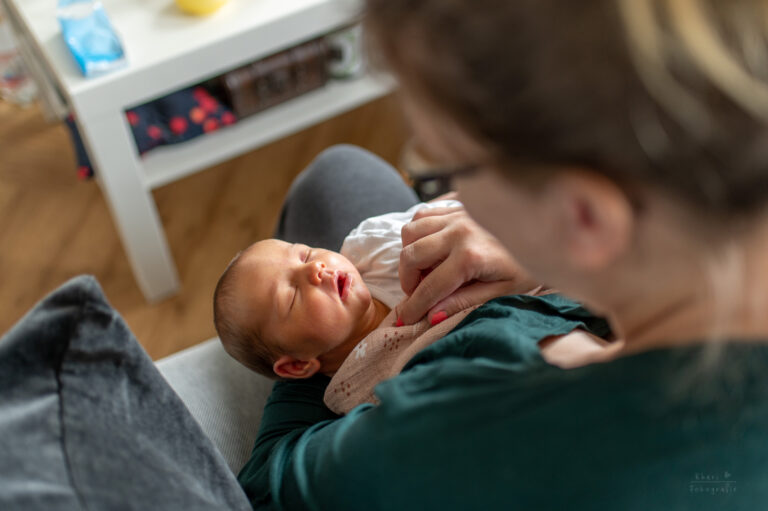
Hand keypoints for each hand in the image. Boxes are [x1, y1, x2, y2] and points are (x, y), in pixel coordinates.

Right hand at [397, 206, 538, 324]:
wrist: (550, 230)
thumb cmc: (529, 266)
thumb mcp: (502, 292)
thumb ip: (464, 302)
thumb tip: (432, 315)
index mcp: (470, 257)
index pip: (430, 287)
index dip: (413, 306)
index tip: (404, 319)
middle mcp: (458, 231)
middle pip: (411, 255)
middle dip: (407, 280)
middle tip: (417, 293)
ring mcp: (456, 213)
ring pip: (411, 231)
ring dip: (410, 253)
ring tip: (424, 268)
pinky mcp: (457, 202)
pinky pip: (423, 213)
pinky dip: (419, 231)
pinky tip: (432, 245)